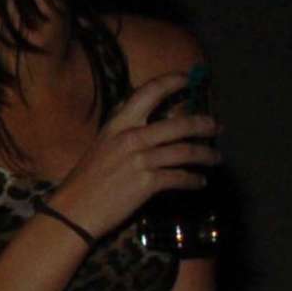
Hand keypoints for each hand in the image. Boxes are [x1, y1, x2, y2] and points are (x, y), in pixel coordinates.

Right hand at [46, 70, 219, 237]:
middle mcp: (130, 137)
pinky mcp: (147, 182)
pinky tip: (199, 182)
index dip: (172, 82)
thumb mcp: (102, 146)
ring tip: (216, 159)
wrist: (73, 211)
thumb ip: (126, 132)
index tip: (189, 79)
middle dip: (204, 125)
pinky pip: (180, 177)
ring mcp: (140, 160)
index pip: (149, 92)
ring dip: (206, 155)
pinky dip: (194, 180)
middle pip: (179, 124)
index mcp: (117, 124)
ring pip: (186, 151)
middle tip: (218, 127)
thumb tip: (153, 124)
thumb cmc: (86, 180)